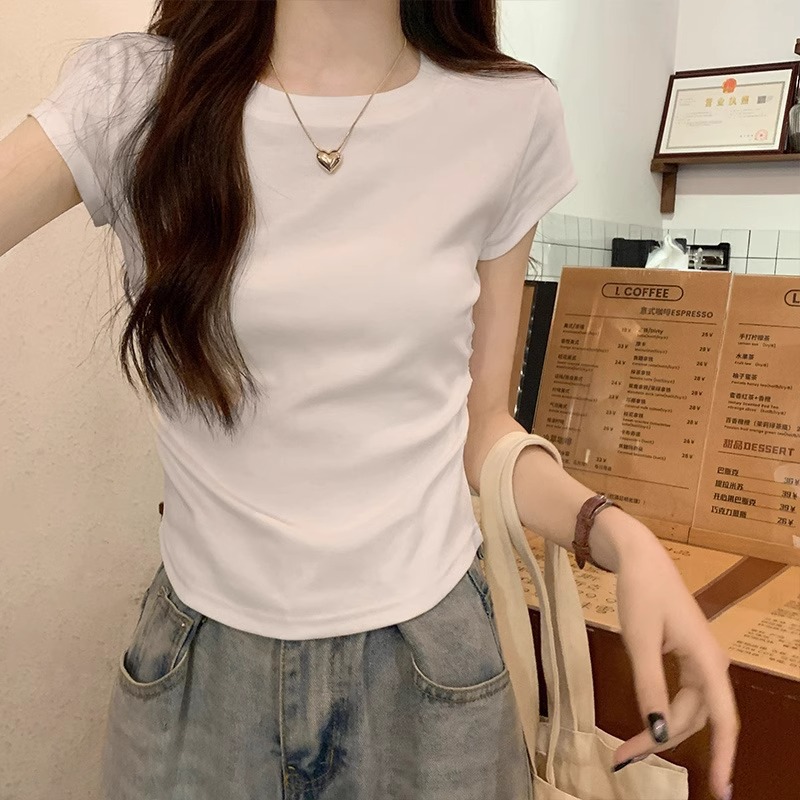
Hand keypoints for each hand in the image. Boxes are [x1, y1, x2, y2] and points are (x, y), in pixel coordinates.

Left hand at [598, 513, 739, 799]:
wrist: (638, 557)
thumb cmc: (641, 592)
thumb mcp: (639, 640)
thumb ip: (650, 686)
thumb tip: (659, 732)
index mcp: (708, 660)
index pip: (724, 719)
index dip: (724, 756)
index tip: (721, 790)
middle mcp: (711, 663)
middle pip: (696, 717)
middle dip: (663, 740)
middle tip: (625, 759)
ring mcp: (699, 660)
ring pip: (686, 707)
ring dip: (660, 728)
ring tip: (627, 749)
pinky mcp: (685, 655)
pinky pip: (679, 693)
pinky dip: (661, 710)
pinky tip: (647, 724)